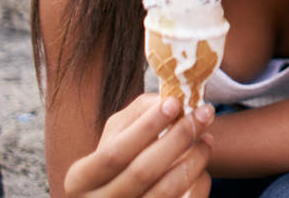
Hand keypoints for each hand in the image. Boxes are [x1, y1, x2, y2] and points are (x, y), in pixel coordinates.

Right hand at [64, 94, 214, 197]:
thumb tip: (168, 101)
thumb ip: (138, 112)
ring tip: (207, 139)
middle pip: (142, 172)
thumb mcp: (116, 135)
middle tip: (205, 113)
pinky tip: (201, 167)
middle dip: (178, 138)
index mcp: (81, 179)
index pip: (113, 153)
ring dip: (194, 159)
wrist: (119, 196)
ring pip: (166, 191)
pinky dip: (198, 182)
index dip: (146, 128)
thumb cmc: (119, 159)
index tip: (175, 103)